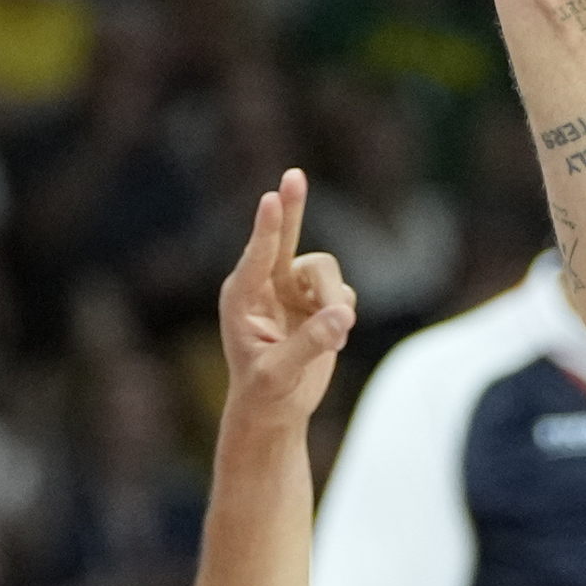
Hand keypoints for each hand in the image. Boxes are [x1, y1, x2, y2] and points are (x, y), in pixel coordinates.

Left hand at [218, 168, 355, 424]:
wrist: (275, 410)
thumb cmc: (265, 394)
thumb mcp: (281, 373)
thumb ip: (311, 343)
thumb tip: (343, 315)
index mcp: (242, 298)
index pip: (258, 257)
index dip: (268, 228)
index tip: (271, 198)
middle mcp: (265, 285)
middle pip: (286, 237)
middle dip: (293, 208)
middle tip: (294, 174)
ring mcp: (291, 289)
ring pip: (327, 271)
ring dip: (335, 301)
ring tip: (335, 340)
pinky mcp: (316, 300)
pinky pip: (343, 292)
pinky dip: (343, 314)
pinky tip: (332, 342)